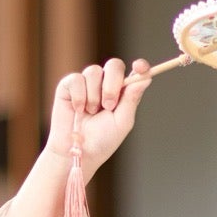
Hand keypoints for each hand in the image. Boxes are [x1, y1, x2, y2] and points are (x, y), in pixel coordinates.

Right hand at [42, 57, 152, 176]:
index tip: (140, 67)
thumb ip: (131, 99)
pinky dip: (79, 96)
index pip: (135, 72)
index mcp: (123, 93)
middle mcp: (106, 84)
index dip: (140, 66)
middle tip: (108, 106)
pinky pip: (76, 79)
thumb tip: (146, 78)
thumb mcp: (122, 122)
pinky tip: (78, 110)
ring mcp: (88, 83)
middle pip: (114, 65)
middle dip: (112, 85)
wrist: (77, 152)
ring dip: (93, 96)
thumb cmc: (102, 141)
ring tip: (91, 113)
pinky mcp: (70, 85)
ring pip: (94, 71)